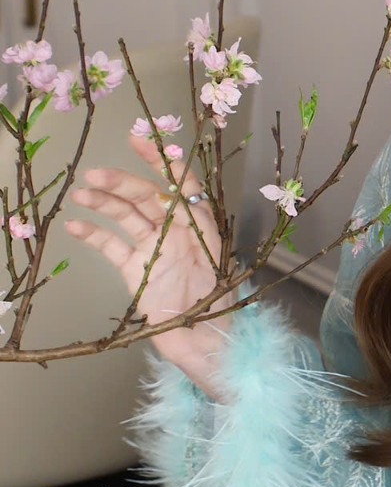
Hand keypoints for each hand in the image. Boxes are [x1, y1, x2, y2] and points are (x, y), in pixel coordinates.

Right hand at [63, 132, 230, 396]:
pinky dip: (94, 233)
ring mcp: (152, 248)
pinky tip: (76, 225)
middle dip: (123, 182)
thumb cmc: (218, 302)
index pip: (180, 183)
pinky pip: (112, 245)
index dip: (163, 162)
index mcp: (199, 223)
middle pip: (147, 196)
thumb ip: (199, 223)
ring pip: (126, 216)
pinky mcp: (134, 269)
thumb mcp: (216, 257)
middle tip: (97, 173)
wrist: (204, 343)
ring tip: (84, 193)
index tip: (139, 143)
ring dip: (105, 202)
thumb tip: (181, 190)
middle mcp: (175, 230)